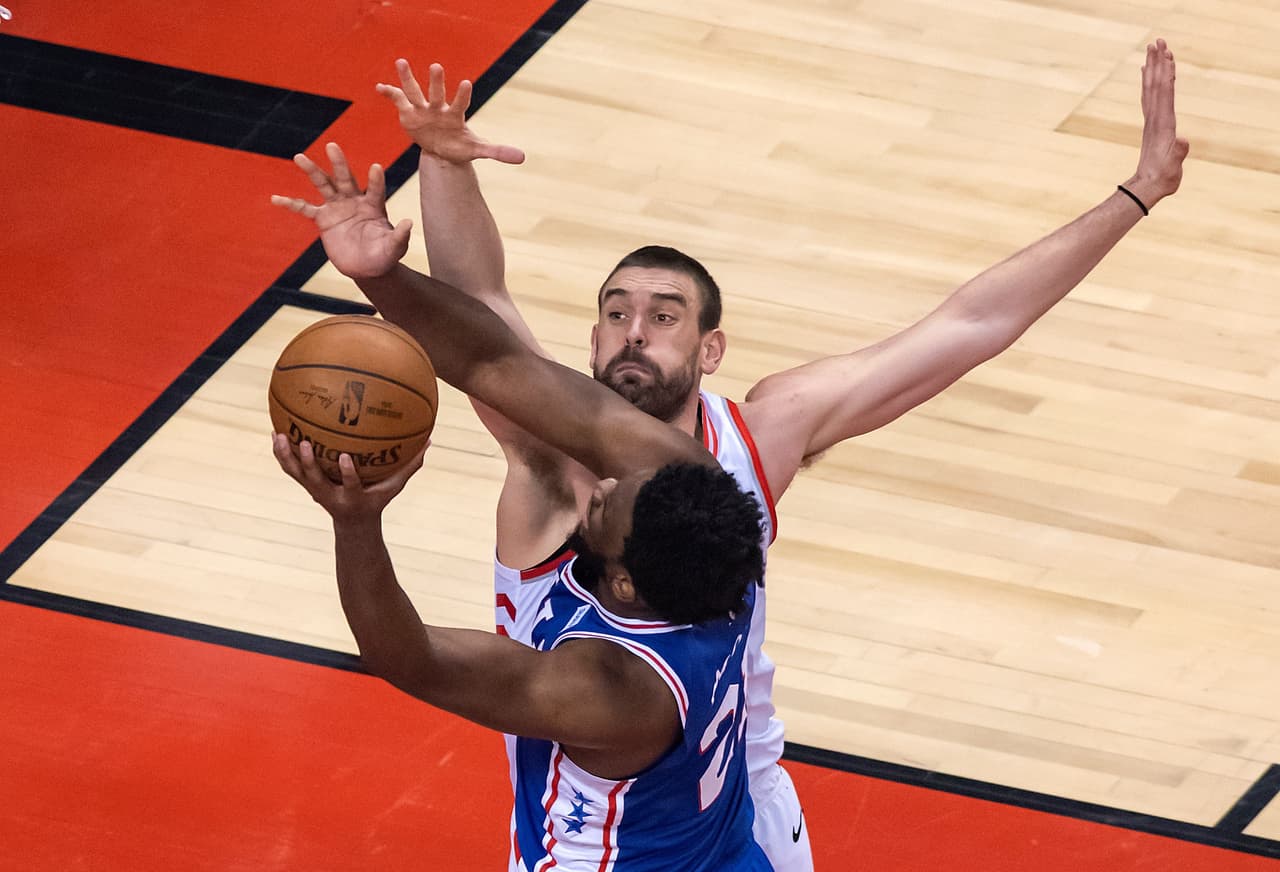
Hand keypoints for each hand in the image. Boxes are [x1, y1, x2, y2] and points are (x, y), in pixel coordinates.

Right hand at [271, 142, 411, 278]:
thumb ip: (400, 236)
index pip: (375, 189)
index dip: (376, 180)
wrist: (367, 267)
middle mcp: (354, 201)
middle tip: (332, 145)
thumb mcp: (395, 248)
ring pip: (324, 186)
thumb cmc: (385, 255)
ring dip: (312, 171)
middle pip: (345, 178)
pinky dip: (291, 204)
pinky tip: (276, 199)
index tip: (376, 167)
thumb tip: (409, 222)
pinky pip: (305, 209)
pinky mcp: (324, 220)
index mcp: (374, 206)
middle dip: (339, 163)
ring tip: (299, 156)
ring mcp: (337, 208)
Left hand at [272, 433, 427, 521]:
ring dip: (286, 456)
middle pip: (315, 481)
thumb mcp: (394, 488)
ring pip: (296, 474)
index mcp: (353, 497)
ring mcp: (315, 491)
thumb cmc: (376, 500)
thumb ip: (409, 466)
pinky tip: (276, 433)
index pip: (351, 485)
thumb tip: (430, 441)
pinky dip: (282, 453)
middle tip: (304, 443)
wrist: (353, 524)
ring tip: (279, 434)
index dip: (347, 473)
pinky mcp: (306, 485)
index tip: (345, 457)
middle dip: (309, 464)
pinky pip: (290, 468)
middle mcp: (330, 495)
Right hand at [376, 59, 524, 164]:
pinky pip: (398, 100)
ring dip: (407, 78)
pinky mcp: (409, 112)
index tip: (466, 83)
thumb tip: (523, 157)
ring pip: (415, 91)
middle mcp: (438, 108)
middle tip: (436, 66)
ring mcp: (423, 109)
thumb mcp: (477, 150)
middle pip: (437, 93)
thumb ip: (497, 151)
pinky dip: (389, 93)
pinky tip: (379, 87)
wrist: (442, 150)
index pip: (461, 103)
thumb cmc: (460, 146)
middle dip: (436, 81)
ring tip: (401, 61)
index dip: (463, 95)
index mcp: (455, 115)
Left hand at [1124, 38, 1190, 209]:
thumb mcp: (1174, 167)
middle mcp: (1154, 119)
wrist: (1146, 187)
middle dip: (1158, 62)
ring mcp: (1151, 121)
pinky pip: (1150, 98)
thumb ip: (1179, 153)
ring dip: (1153, 68)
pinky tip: (1148, 73)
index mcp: (1162, 124)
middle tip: (1157, 41)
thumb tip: (1183, 140)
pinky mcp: (1152, 126)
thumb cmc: (1163, 177)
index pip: (1164, 93)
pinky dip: (1150, 83)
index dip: (1166, 73)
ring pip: (1151, 89)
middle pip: (1155, 85)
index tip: (1167, 55)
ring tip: (1154, 49)